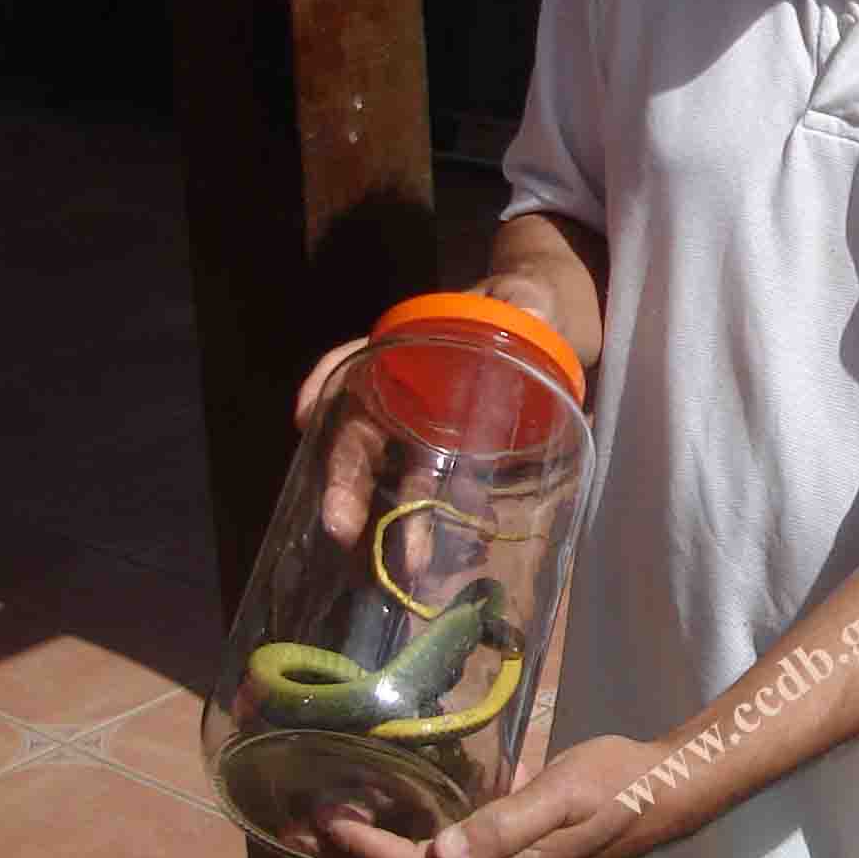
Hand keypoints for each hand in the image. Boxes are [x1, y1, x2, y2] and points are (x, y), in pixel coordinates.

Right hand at [288, 278, 584, 547]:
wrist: (551, 337)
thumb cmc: (526, 306)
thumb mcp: (529, 294)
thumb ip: (529, 300)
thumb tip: (532, 310)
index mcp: (408, 350)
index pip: (352, 362)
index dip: (326, 384)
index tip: (306, 414)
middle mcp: (406, 397)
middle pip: (361, 438)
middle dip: (345, 483)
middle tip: (340, 526)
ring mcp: (430, 437)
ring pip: (396, 481)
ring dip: (396, 522)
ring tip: (410, 563)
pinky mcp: (461, 466)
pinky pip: (438, 500)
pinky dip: (436, 528)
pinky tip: (444, 557)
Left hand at [314, 733, 662, 857]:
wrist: (669, 794)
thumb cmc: (617, 783)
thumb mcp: (564, 793)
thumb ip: (504, 824)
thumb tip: (441, 854)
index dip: (362, 852)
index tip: (323, 818)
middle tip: (307, 825)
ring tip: (337, 828)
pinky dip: (410, 857)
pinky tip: (398, 828)